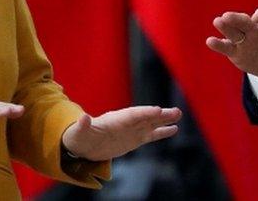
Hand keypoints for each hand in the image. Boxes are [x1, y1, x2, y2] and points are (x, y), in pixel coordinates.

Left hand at [61, 106, 181, 160]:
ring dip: (164, 120)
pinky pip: (151, 135)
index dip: (144, 113)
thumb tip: (83, 118)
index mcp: (115, 120)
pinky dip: (162, 132)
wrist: (82, 145)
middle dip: (159, 114)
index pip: (132, 115)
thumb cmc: (79, 137)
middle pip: (145, 117)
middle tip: (175, 112)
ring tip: (178, 115)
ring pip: (151, 123)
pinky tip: (174, 129)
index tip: (157, 110)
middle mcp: (126, 123)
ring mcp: (131, 130)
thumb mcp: (79, 132)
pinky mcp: (134, 139)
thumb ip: (83, 125)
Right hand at [206, 7, 257, 84]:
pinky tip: (210, 41)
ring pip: (232, 31)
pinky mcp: (235, 51)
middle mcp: (253, 29)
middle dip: (237, 19)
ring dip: (225, 27)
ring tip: (218, 22)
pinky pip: (226, 46)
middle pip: (244, 21)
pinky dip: (218, 44)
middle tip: (227, 16)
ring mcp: (243, 39)